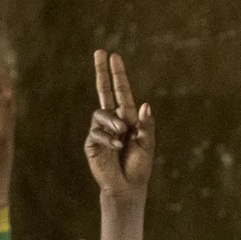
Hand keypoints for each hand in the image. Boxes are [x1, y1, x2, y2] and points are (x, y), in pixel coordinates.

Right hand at [85, 50, 154, 202]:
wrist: (127, 187)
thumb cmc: (139, 166)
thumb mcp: (148, 145)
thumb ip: (146, 126)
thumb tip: (144, 105)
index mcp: (128, 118)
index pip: (121, 91)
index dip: (117, 74)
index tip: (113, 56)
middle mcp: (113, 120)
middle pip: (103, 91)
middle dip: (101, 72)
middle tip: (99, 52)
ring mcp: (101, 131)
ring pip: (101, 114)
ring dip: (112, 120)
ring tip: (122, 133)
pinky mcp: (92, 143)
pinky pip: (96, 132)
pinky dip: (108, 138)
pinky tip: (117, 147)